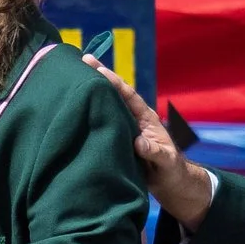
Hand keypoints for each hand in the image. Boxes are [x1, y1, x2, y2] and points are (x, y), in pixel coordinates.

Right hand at [84, 56, 212, 227]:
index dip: (114, 82)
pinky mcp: (117, 139)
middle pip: (115, 94)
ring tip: (72, 77)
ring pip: (107, 107)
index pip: (128, 95)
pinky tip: (74, 107)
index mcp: (146, 119)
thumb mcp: (166, 162)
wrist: (169, 184)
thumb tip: (138, 143)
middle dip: (99, 78)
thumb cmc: (171, 171)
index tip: (97, 69)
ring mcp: (124, 128)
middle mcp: (133, 119)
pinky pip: (102, 123)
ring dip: (92, 93)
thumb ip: (154, 152)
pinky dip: (90, 114)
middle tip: (81, 60)